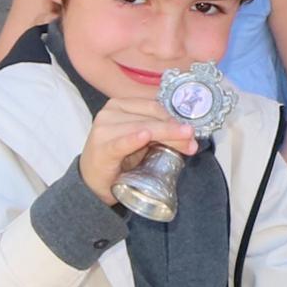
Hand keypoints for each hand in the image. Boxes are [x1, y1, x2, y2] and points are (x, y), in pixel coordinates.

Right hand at [74, 91, 202, 205]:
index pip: (153, 107)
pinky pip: (120, 142)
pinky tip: (144, 137)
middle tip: (193, 143)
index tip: (193, 132)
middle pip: (150, 117)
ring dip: (166, 137)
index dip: (175, 118)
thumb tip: (189, 134)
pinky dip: (133, 139)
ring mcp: (103, 129)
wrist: (93, 182)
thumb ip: (159, 132)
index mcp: (121, 104)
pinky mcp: (101, 148)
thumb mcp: (142, 141)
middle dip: (174, 130)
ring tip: (184, 146)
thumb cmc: (119, 158)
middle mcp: (110, 111)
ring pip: (142, 128)